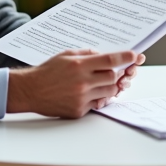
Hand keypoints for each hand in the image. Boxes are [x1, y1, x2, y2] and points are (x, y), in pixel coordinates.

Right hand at [7, 50, 144, 117]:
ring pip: (108, 92)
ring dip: (107, 87)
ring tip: (98, 82)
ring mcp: (81, 98)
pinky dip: (95, 98)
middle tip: (112, 71)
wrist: (30, 91)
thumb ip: (86, 54)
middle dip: (115, 74)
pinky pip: (96, 104)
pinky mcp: (79, 110)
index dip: (125, 57)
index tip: (135, 56)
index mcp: (79, 65)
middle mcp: (82, 82)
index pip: (109, 60)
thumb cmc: (47, 71)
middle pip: (112, 78)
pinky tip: (85, 93)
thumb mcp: (66, 55)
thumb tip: (105, 56)